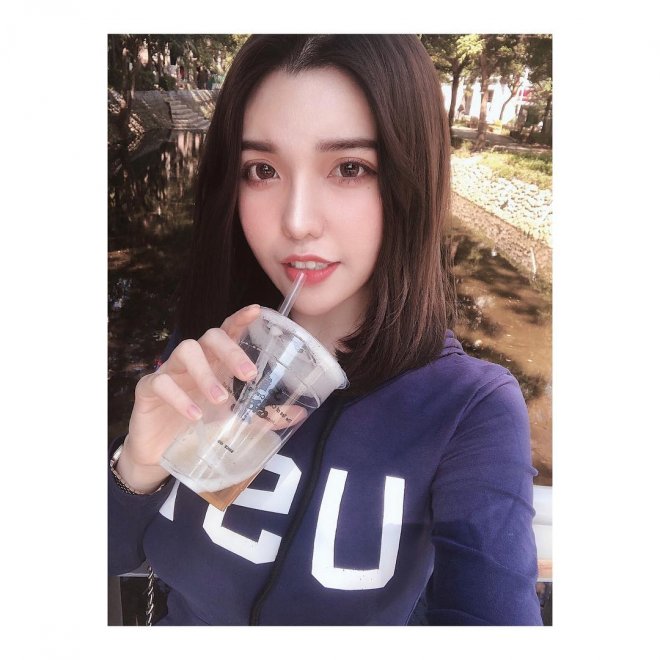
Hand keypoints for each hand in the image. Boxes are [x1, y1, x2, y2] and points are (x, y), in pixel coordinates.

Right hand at [117, 305, 261, 491]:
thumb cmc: (200, 426)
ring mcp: (170, 371)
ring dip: (206, 374)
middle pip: (210, 337)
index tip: (258, 311)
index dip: (241, 319)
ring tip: (221, 399)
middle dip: (231, 350)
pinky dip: (179, 398)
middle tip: (248, 375)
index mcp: (216, 362)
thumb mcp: (235, 420)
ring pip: (185, 352)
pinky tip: (194, 415)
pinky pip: (161, 382)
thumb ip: (265, 416)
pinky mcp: (149, 389)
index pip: (228, 332)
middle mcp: (195, 361)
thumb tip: (300, 414)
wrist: (160, 453)